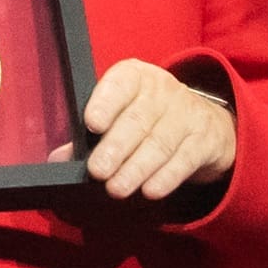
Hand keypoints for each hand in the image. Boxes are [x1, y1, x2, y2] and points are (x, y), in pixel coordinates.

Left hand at [81, 58, 238, 209]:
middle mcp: (162, 91)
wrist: (206, 123)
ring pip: (159, 143)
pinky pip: (184, 159)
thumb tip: (61, 157)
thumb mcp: (121, 114)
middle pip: (138, 120)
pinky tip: (150, 190)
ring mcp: (187, 114)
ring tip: (116, 188)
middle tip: (97, 170)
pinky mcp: (205, 139)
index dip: (106, 103)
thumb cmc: (150, 117)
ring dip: (136, 169)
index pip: (121, 83)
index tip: (92, 124)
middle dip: (116, 147)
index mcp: (135, 77)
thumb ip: (90, 134)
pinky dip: (166, 177)